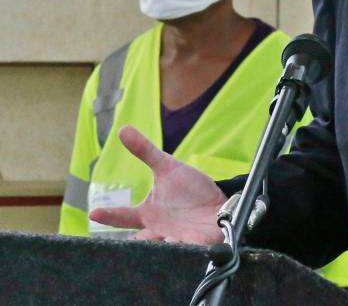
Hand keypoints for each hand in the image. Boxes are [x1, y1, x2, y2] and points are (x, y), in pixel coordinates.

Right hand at [88, 125, 225, 243]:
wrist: (218, 203)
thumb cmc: (191, 189)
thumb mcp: (167, 167)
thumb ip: (145, 151)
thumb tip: (123, 128)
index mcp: (147, 214)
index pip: (123, 217)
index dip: (109, 215)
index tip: (94, 212)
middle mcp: (157, 230)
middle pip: (138, 241)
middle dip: (132, 243)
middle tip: (120, 246)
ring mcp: (174, 239)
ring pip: (159, 249)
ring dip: (159, 246)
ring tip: (162, 239)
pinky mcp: (192, 246)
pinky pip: (184, 252)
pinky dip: (181, 250)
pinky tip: (182, 245)